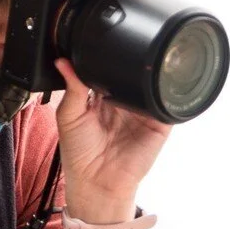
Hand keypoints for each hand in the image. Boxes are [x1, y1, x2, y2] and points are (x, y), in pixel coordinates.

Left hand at [54, 58, 171, 210]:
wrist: (97, 183)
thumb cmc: (79, 152)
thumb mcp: (69, 115)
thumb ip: (72, 87)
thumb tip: (62, 61)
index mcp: (102, 96)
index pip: (108, 69)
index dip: (106, 58)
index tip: (103, 45)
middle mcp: (124, 101)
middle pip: (131, 74)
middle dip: (129, 64)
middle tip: (125, 53)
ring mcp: (142, 112)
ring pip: (150, 85)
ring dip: (149, 77)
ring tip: (142, 68)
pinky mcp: (159, 124)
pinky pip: (166, 105)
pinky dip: (166, 95)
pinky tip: (159, 87)